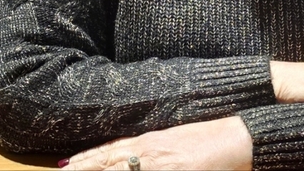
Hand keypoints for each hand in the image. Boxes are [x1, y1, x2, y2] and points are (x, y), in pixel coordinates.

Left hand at [63, 116, 251, 169]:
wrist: (236, 138)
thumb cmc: (210, 136)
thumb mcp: (177, 137)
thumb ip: (155, 146)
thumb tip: (138, 153)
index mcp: (151, 139)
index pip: (112, 149)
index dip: (88, 157)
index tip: (66, 164)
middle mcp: (150, 150)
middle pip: (109, 162)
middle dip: (83, 168)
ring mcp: (159, 163)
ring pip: (120, 170)